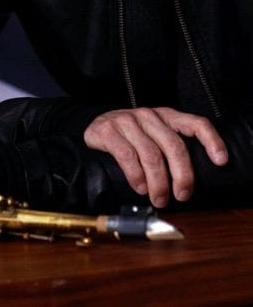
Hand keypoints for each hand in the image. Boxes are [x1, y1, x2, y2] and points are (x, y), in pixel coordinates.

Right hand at [84, 107, 227, 207]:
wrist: (94, 126)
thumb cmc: (130, 137)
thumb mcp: (153, 136)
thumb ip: (170, 148)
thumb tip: (190, 181)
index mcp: (166, 116)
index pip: (195, 123)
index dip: (211, 140)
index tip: (220, 161)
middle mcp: (149, 116)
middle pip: (174, 146)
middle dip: (182, 175)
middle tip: (182, 195)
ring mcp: (128, 121)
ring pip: (152, 155)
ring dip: (159, 183)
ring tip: (159, 198)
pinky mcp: (109, 130)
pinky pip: (127, 156)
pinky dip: (136, 176)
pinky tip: (140, 187)